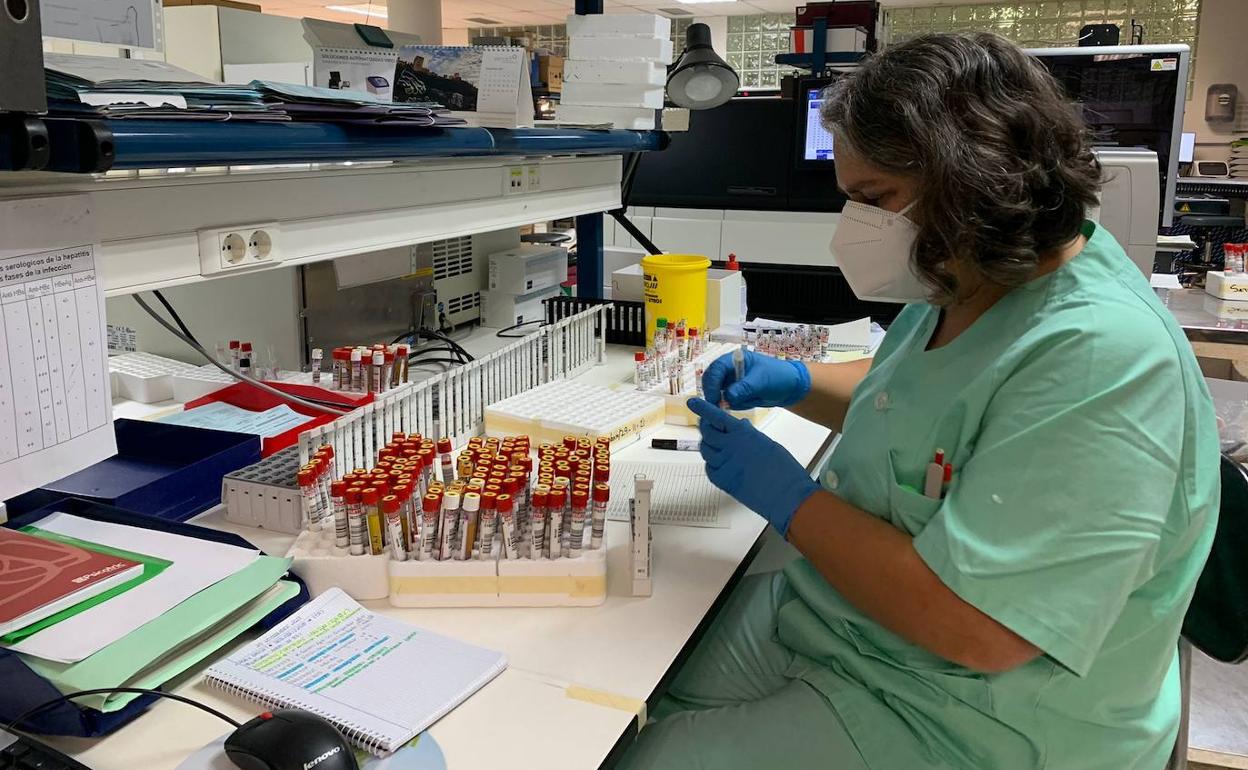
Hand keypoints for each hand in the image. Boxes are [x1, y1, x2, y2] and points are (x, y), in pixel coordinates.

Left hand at [689, 398, 819, 535]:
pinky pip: (709, 469)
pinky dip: (711, 464)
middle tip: (707, 426)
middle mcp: (730, 447)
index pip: (717, 417)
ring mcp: (724, 465)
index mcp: (743, 434)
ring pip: (706, 451)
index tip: (693, 402)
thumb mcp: (767, 443)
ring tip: (715, 445)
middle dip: (706, 427)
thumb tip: (741, 425)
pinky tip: (718, 463)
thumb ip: (750, 433)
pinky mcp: (723, 481)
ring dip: (708, 445)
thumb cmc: (783, 470)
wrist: (786, 495)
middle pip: (708, 433)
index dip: (703, 408)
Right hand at [701, 349, 810, 409]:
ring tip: (740, 404)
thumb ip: (745, 387)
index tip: (715, 397)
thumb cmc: (778, 376)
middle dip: (713, 394)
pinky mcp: (734, 394)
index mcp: (734, 359)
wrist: (789, 387)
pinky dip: (732, 406)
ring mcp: (731, 383)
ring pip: (716, 393)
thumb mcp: (762, 380)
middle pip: (711, 381)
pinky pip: (726, 402)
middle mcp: (729, 370)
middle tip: (718, 407)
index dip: (712, 383)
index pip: (716, 369)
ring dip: (723, 401)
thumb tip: (728, 396)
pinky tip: (746, 403)